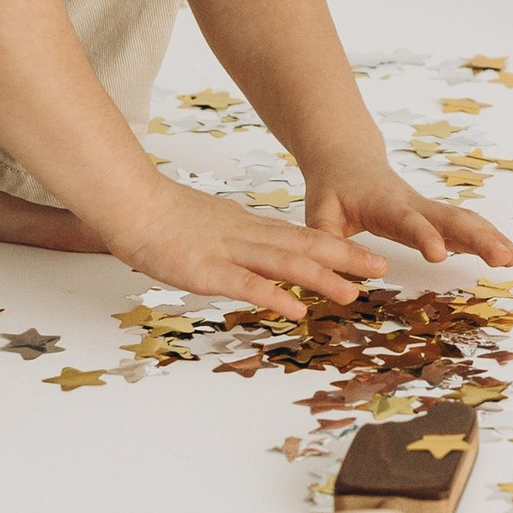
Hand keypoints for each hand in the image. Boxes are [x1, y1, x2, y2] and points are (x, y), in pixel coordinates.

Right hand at [65, 162, 392, 316]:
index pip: (300, 237)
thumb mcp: (209, 229)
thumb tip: (255, 260)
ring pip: (284, 264)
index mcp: (248, 227)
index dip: (336, 247)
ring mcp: (228, 252)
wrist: (131, 204)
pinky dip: (274, 296)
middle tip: (381, 268)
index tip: (366, 257)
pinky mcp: (206, 270)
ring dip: (321, 279)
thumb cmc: (162, 218)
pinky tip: (296, 309)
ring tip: (353, 294)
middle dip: (345, 258)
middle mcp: (246, 236)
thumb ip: (235, 244)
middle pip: (304, 246)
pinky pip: (246, 284)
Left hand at [305, 159, 512, 270]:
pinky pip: (463, 224)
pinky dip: (487, 237)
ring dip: (491, 238)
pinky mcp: (434, 216)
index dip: (424, 236)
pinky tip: (507, 253)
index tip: (440, 255)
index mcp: (385, 205)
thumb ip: (323, 237)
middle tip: (504, 258)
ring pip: (464, 220)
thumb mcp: (319, 211)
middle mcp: (413, 204)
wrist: (349, 160)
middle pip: (451, 219)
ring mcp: (427, 209)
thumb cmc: (334, 189)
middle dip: (479, 238)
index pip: (408, 222)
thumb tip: (328, 267)